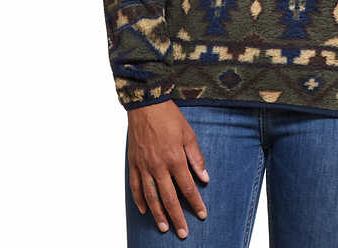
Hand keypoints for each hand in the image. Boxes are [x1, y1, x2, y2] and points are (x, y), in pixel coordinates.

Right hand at [127, 100, 208, 237]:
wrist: (146, 104)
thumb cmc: (169, 116)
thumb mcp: (188, 134)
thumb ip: (196, 157)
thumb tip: (204, 177)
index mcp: (175, 158)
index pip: (187, 187)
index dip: (195, 202)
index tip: (202, 214)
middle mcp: (158, 166)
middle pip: (168, 198)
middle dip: (177, 217)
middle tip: (183, 233)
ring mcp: (144, 166)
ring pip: (150, 197)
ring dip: (158, 214)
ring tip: (164, 228)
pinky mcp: (133, 163)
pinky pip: (135, 186)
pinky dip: (139, 200)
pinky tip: (144, 210)